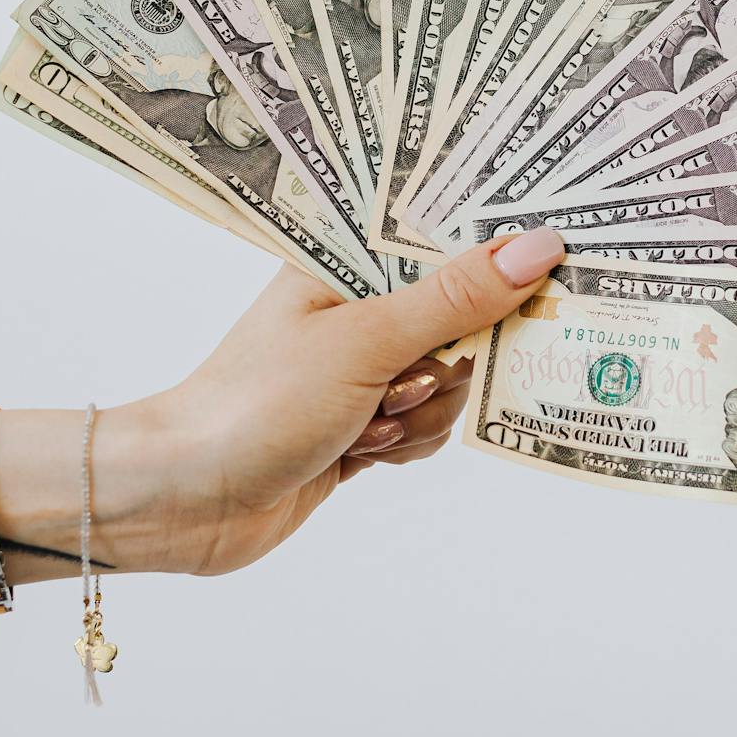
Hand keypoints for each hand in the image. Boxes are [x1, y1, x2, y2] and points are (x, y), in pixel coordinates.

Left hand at [103, 229, 563, 574]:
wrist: (184, 500)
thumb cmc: (253, 404)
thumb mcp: (365, 342)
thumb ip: (455, 298)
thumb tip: (538, 246)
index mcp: (345, 260)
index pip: (446, 236)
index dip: (498, 254)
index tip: (552, 264)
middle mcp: (357, 307)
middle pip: (463, 315)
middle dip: (452, 359)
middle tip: (407, 379)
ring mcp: (362, 369)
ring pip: (452, 383)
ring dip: (422, 413)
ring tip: (366, 423)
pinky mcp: (364, 426)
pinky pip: (429, 428)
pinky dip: (407, 446)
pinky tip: (362, 453)